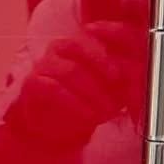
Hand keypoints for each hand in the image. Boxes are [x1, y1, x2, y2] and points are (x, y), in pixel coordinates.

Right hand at [5, 17, 140, 148]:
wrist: (54, 123)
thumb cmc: (83, 100)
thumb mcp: (106, 87)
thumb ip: (116, 80)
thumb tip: (131, 78)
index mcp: (77, 43)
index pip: (90, 40)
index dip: (104, 57)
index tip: (118, 76)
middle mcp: (57, 49)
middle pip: (79, 55)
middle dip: (101, 79)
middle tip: (115, 102)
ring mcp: (42, 64)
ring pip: (69, 71)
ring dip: (91, 93)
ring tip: (105, 111)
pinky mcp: (32, 83)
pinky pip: (54, 88)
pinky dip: (75, 103)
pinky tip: (88, 115)